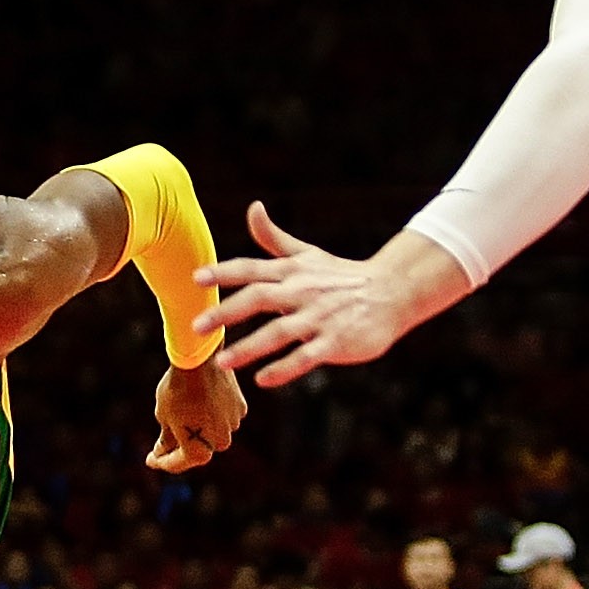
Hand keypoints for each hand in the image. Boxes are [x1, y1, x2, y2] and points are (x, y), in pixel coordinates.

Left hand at [148, 359, 244, 472]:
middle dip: (182, 446)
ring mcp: (232, 426)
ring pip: (212, 432)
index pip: (176, 463)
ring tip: (184, 414)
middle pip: (198, 450)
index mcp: (198, 452)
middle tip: (163, 444)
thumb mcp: (165, 416)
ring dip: (199, 427)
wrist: (199, 360)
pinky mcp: (240, 408)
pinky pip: (223, 416)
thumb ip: (166, 439)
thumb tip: (162, 451)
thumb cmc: (176, 389)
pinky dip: (212, 413)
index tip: (150, 459)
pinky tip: (200, 400)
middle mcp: (220, 444)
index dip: (161, 462)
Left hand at [195, 205, 460, 388]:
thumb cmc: (342, 276)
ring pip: (279, 332)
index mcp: (292, 271)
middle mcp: (302, 292)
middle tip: (196, 325)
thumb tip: (253, 208)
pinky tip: (263, 379)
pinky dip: (285, 368)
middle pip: (259, 298)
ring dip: (249, 347)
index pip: (252, 268)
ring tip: (222, 362)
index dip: (224, 272)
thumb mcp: (307, 254)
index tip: (197, 278)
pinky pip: (306, 357)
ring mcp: (319, 318)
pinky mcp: (335, 342)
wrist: (392, 291)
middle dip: (226, 311)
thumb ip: (273, 238)